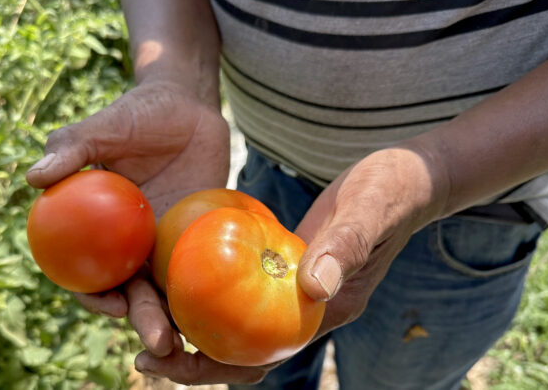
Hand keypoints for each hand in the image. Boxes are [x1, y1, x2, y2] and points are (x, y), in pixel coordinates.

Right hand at [26, 79, 229, 356]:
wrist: (188, 106)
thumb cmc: (139, 114)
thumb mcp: (106, 125)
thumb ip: (71, 146)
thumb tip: (33, 178)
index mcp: (95, 226)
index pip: (85, 272)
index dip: (91, 295)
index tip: (111, 304)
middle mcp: (128, 243)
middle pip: (131, 292)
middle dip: (143, 320)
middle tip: (160, 341)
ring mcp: (164, 242)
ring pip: (168, 288)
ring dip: (177, 317)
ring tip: (195, 341)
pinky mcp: (195, 237)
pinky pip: (200, 268)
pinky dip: (206, 291)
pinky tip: (223, 311)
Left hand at [132, 145, 447, 384]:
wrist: (407, 178)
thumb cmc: (391, 192)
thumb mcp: (367, 213)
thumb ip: (345, 248)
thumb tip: (315, 288)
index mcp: (324, 312)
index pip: (262, 358)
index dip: (213, 370)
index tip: (166, 362)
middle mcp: (304, 310)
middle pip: (241, 351)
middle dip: (190, 361)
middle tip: (140, 358)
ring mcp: (294, 289)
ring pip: (237, 323)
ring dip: (194, 328)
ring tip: (147, 320)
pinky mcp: (286, 264)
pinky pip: (242, 286)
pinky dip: (209, 290)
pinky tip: (176, 274)